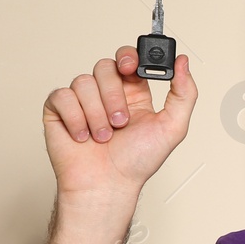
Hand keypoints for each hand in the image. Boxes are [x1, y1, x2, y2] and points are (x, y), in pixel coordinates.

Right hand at [42, 46, 196, 199]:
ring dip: (96, 114)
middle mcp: (107, 93)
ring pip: (83, 82)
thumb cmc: (137, 163)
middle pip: (105, 67)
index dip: (128, 57)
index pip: (129, 59)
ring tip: (103, 137)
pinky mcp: (59, 110)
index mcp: (134, 93)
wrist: (107, 186)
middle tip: (120, 121)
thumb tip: (183, 62)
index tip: (130, 67)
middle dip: (113, 96)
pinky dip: (75, 118)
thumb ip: (184, 93)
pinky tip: (83, 136)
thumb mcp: (173, 128)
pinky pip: (62, 96)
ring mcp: (82, 101)